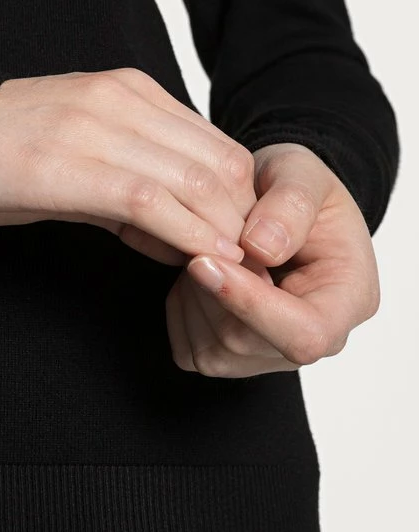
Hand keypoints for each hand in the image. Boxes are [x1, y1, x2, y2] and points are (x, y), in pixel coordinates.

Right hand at [0, 68, 258, 263]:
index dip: (244, 197)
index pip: (216, 143)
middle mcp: (121, 99)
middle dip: (243, 219)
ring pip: (193, 179)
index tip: (248, 239)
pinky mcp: (68, 165)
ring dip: (223, 231)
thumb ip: (139, 185)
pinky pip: (150, 201)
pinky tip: (203, 260)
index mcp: (130, 90)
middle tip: (251, 264)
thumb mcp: (86, 152)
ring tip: (236, 269)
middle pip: (217, 161)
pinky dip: (187, 234)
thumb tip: (192, 234)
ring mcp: (95, 127)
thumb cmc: (9, 150)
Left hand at [166, 142, 380, 377]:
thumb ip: (291, 202)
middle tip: (201, 240)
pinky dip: (181, 307)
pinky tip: (198, 273)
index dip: (250, 304)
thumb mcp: (301, 172)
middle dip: (210, 290)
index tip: (205, 261)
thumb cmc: (294, 190)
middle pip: (246, 342)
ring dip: (192, 295)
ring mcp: (272, 354)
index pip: (305, 333)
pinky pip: (189, 349)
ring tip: (208, 249)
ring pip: (213, 349)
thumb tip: (261, 246)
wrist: (273, 207)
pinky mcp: (230, 359)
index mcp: (350, 298)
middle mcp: (316, 339)